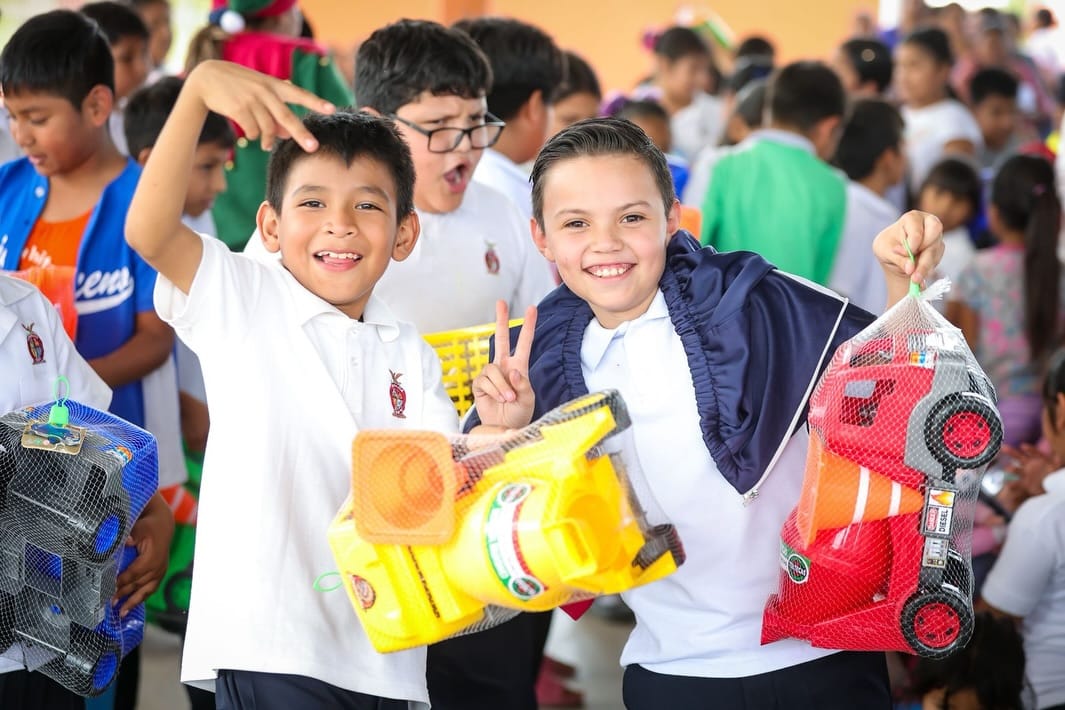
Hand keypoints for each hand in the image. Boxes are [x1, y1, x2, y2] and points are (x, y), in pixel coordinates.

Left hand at [114, 493, 174, 616]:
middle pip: (138, 584)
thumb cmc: (148, 527)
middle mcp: (158, 567)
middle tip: (109, 604)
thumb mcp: (139, 528)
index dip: (120, 583)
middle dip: (123, 595)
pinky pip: (151, 589)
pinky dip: (141, 597)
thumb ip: (131, 536)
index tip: (108, 590)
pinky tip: (132, 605)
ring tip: (121, 613)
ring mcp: (160, 571)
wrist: (163, 525)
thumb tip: (127, 541)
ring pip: (146, 590)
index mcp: (152, 558)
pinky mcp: (160, 573)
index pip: (133, 574)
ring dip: (133, 601)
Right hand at [184, 60, 335, 150]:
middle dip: (301, 133)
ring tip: (267, 145)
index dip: (316, 102)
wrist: (207, 78)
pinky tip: (252, 135)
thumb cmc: (240, 86)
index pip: (299, 94)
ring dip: (269, 140)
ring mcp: (252, 100)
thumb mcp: (260, 91)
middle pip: (286, 117)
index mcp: (274, 85)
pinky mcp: (238, 109)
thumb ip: (276, 110)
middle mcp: (265, 92)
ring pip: (268, 129)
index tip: (332, 109)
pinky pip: (253, 132)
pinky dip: (254, 137)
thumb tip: (287, 134)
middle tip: (313, 147)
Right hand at [472, 301, 536, 429]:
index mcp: (519, 367)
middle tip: (500, 302)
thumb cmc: (519, 414)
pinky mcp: (480, 384)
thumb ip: (523, 385)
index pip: (524, 343)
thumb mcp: (528, 400)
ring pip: (492, 369)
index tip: (532, 309)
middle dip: (501, 320)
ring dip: (501, 385)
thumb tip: (513, 371)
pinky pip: (484, 381)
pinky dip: (493, 391)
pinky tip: (497, 400)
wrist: (504, 428)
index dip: (528, 326)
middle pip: (501, 338)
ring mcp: (491, 375)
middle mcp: (504, 367)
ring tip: (508, 399)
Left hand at [872, 211, 944, 302]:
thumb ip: (897, 258)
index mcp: (912, 218)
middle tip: (913, 274)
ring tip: (914, 280)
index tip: (900, 255)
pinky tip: (917, 277)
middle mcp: (928, 224)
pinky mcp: (938, 250)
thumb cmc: (887, 246)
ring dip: (925, 268)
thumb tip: (911, 268)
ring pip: (935, 252)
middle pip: (934, 237)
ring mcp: (936, 237)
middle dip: (924, 258)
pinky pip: (936, 261)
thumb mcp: (884, 251)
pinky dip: (926, 270)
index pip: (918, 230)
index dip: (911, 245)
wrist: (893, 256)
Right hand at [1001, 443, 1060, 496]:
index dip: (1029, 450)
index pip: (1034, 453)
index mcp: (1038, 460)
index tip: (1022, 446)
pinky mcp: (1023, 484)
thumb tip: (1058, 457)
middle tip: (1003, 448)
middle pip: (1019, 457)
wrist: (1047, 487)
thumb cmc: (1053, 475)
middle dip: (1011, 452)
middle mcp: (1029, 465)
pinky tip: (1008, 484)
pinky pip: (1016, 484)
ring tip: (1008, 469)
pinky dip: (1012, 484)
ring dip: (1011, 469)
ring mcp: (1025, 474)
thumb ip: (1056, 463)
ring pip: (1015, 470)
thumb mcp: (1056, 468)